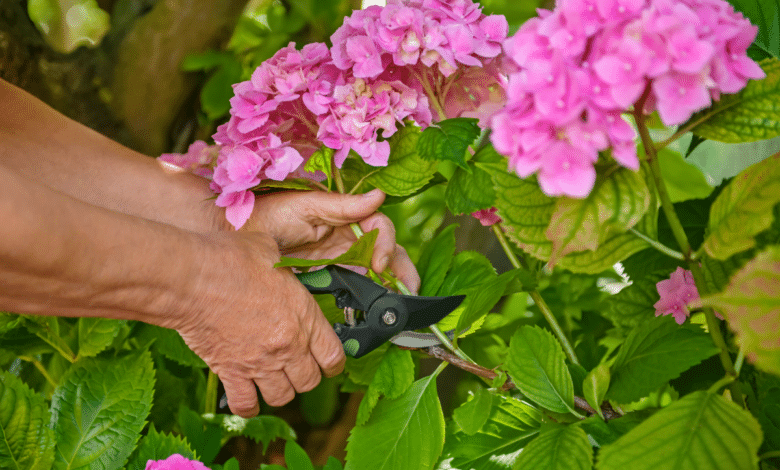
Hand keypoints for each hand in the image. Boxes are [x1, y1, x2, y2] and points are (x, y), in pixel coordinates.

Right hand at [172, 231, 344, 416]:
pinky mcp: (231, 372)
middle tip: (296, 366)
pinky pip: (246, 405)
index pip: (334, 357)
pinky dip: (248, 405)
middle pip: (310, 381)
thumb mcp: (271, 252)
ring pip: (282, 397)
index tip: (327, 360)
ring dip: (279, 390)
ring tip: (272, 378)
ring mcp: (260, 362)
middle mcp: (287, 346)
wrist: (193, 278)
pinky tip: (247, 394)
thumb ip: (284, 265)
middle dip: (305, 376)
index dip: (333, 362)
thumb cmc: (230, 259)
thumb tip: (280, 259)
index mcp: (304, 316)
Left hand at [243, 189, 420, 293]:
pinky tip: (373, 310)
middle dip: (401, 269)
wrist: (233, 234)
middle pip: (385, 250)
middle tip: (409, 290)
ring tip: (398, 304)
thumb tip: (379, 196)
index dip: (385, 244)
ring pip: (376, 270)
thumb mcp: (305, 206)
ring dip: (390, 285)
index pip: (378, 228)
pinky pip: (355, 285)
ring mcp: (339, 256)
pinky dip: (368, 296)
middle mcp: (347, 235)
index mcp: (345, 215)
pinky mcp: (329, 274)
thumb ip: (343, 206)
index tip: (379, 265)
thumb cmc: (266, 212)